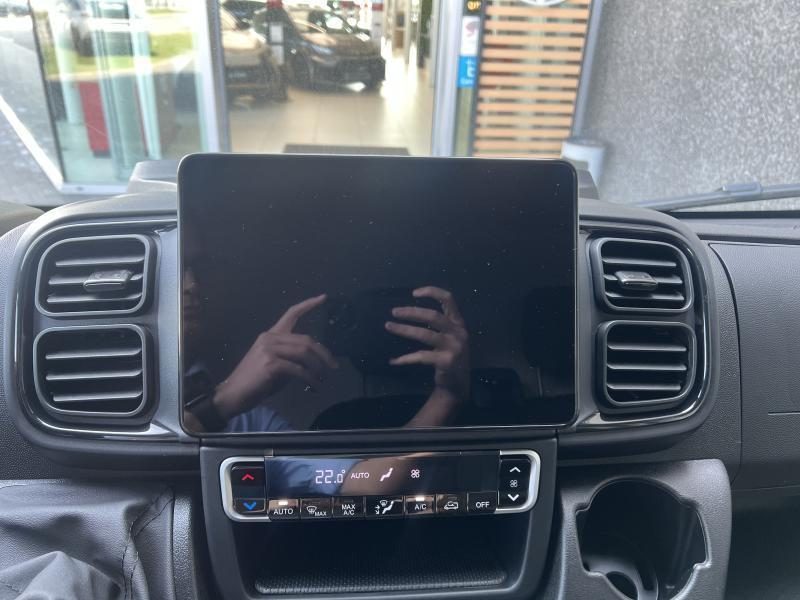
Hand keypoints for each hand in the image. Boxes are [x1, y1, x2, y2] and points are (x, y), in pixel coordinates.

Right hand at [213, 294, 336, 419]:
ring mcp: (269, 349)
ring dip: (318, 368)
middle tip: (334, 366)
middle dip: (324, 354)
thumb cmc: (255, 382)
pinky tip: (315, 386)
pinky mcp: (270, 364)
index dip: (308, 305)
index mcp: (271, 335)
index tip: (323, 297)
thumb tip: (311, 363)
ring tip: (323, 379)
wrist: (233, 394)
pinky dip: (310, 378)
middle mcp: (270, 338)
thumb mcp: (276, 366)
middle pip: (306, 340)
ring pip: (304, 353)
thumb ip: (291, 359)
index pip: (291, 314)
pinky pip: (298, 370)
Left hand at [385, 286, 469, 398]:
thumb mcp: (450, 337)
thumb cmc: (450, 357)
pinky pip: (421, 356)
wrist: (458, 385)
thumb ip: (438, 325)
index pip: (448, 299)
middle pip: (433, 316)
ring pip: (424, 335)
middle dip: (412, 312)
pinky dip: (405, 359)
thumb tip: (409, 313)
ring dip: (404, 330)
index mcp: (458, 323)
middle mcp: (458, 333)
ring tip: (389, 326)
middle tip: (394, 312)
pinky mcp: (446, 362)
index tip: (413, 293)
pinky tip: (394, 361)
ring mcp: (454, 347)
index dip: (431, 292)